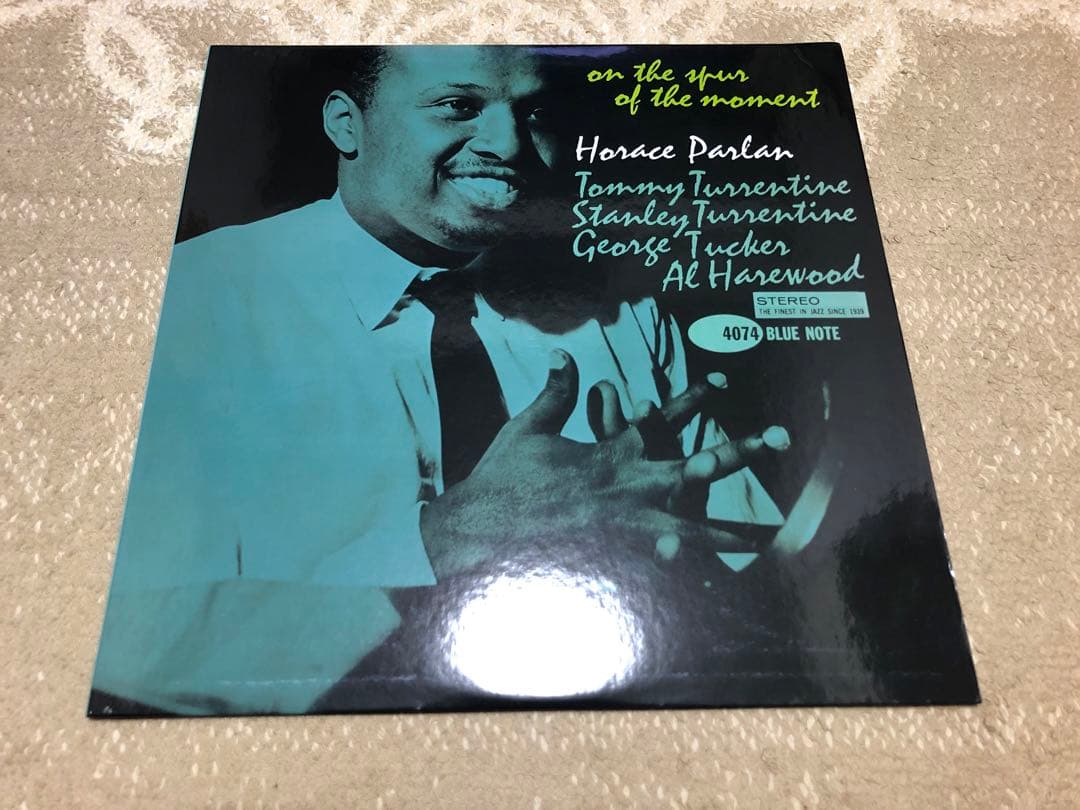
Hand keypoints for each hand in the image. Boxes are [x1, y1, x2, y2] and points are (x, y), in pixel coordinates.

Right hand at [419, 351, 775, 578]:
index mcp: (611, 453)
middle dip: (738, 452)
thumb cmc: (505, 477)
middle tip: (779, 438)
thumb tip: (566, 356)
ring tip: (763, 537)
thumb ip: (555, 393)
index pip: (660, 418)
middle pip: (695, 466)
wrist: (481, 528)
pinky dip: (681, 577)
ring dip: (727, 527)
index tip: (722, 380)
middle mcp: (626, 485)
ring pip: (688, 525)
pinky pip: (655, 567)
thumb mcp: (529, 426)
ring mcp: (623, 523)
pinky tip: (707, 588)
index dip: (692, 398)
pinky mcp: (611, 554)